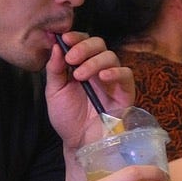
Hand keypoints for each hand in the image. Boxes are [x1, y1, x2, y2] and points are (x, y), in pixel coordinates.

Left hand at [45, 30, 134, 149]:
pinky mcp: (125, 91)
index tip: (64, 38)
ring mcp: (112, 79)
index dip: (76, 37)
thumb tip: (55, 46)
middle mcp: (98, 69)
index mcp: (81, 65)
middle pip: (99, 44)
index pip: (83, 42)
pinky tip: (103, 77)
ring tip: (80, 76)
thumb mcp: (54, 92)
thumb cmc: (67, 118)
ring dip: (94, 62)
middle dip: (84, 47)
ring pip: (111, 56)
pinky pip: (126, 74)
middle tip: (71, 58)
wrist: (79, 143)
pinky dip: (115, 72)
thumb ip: (54, 70)